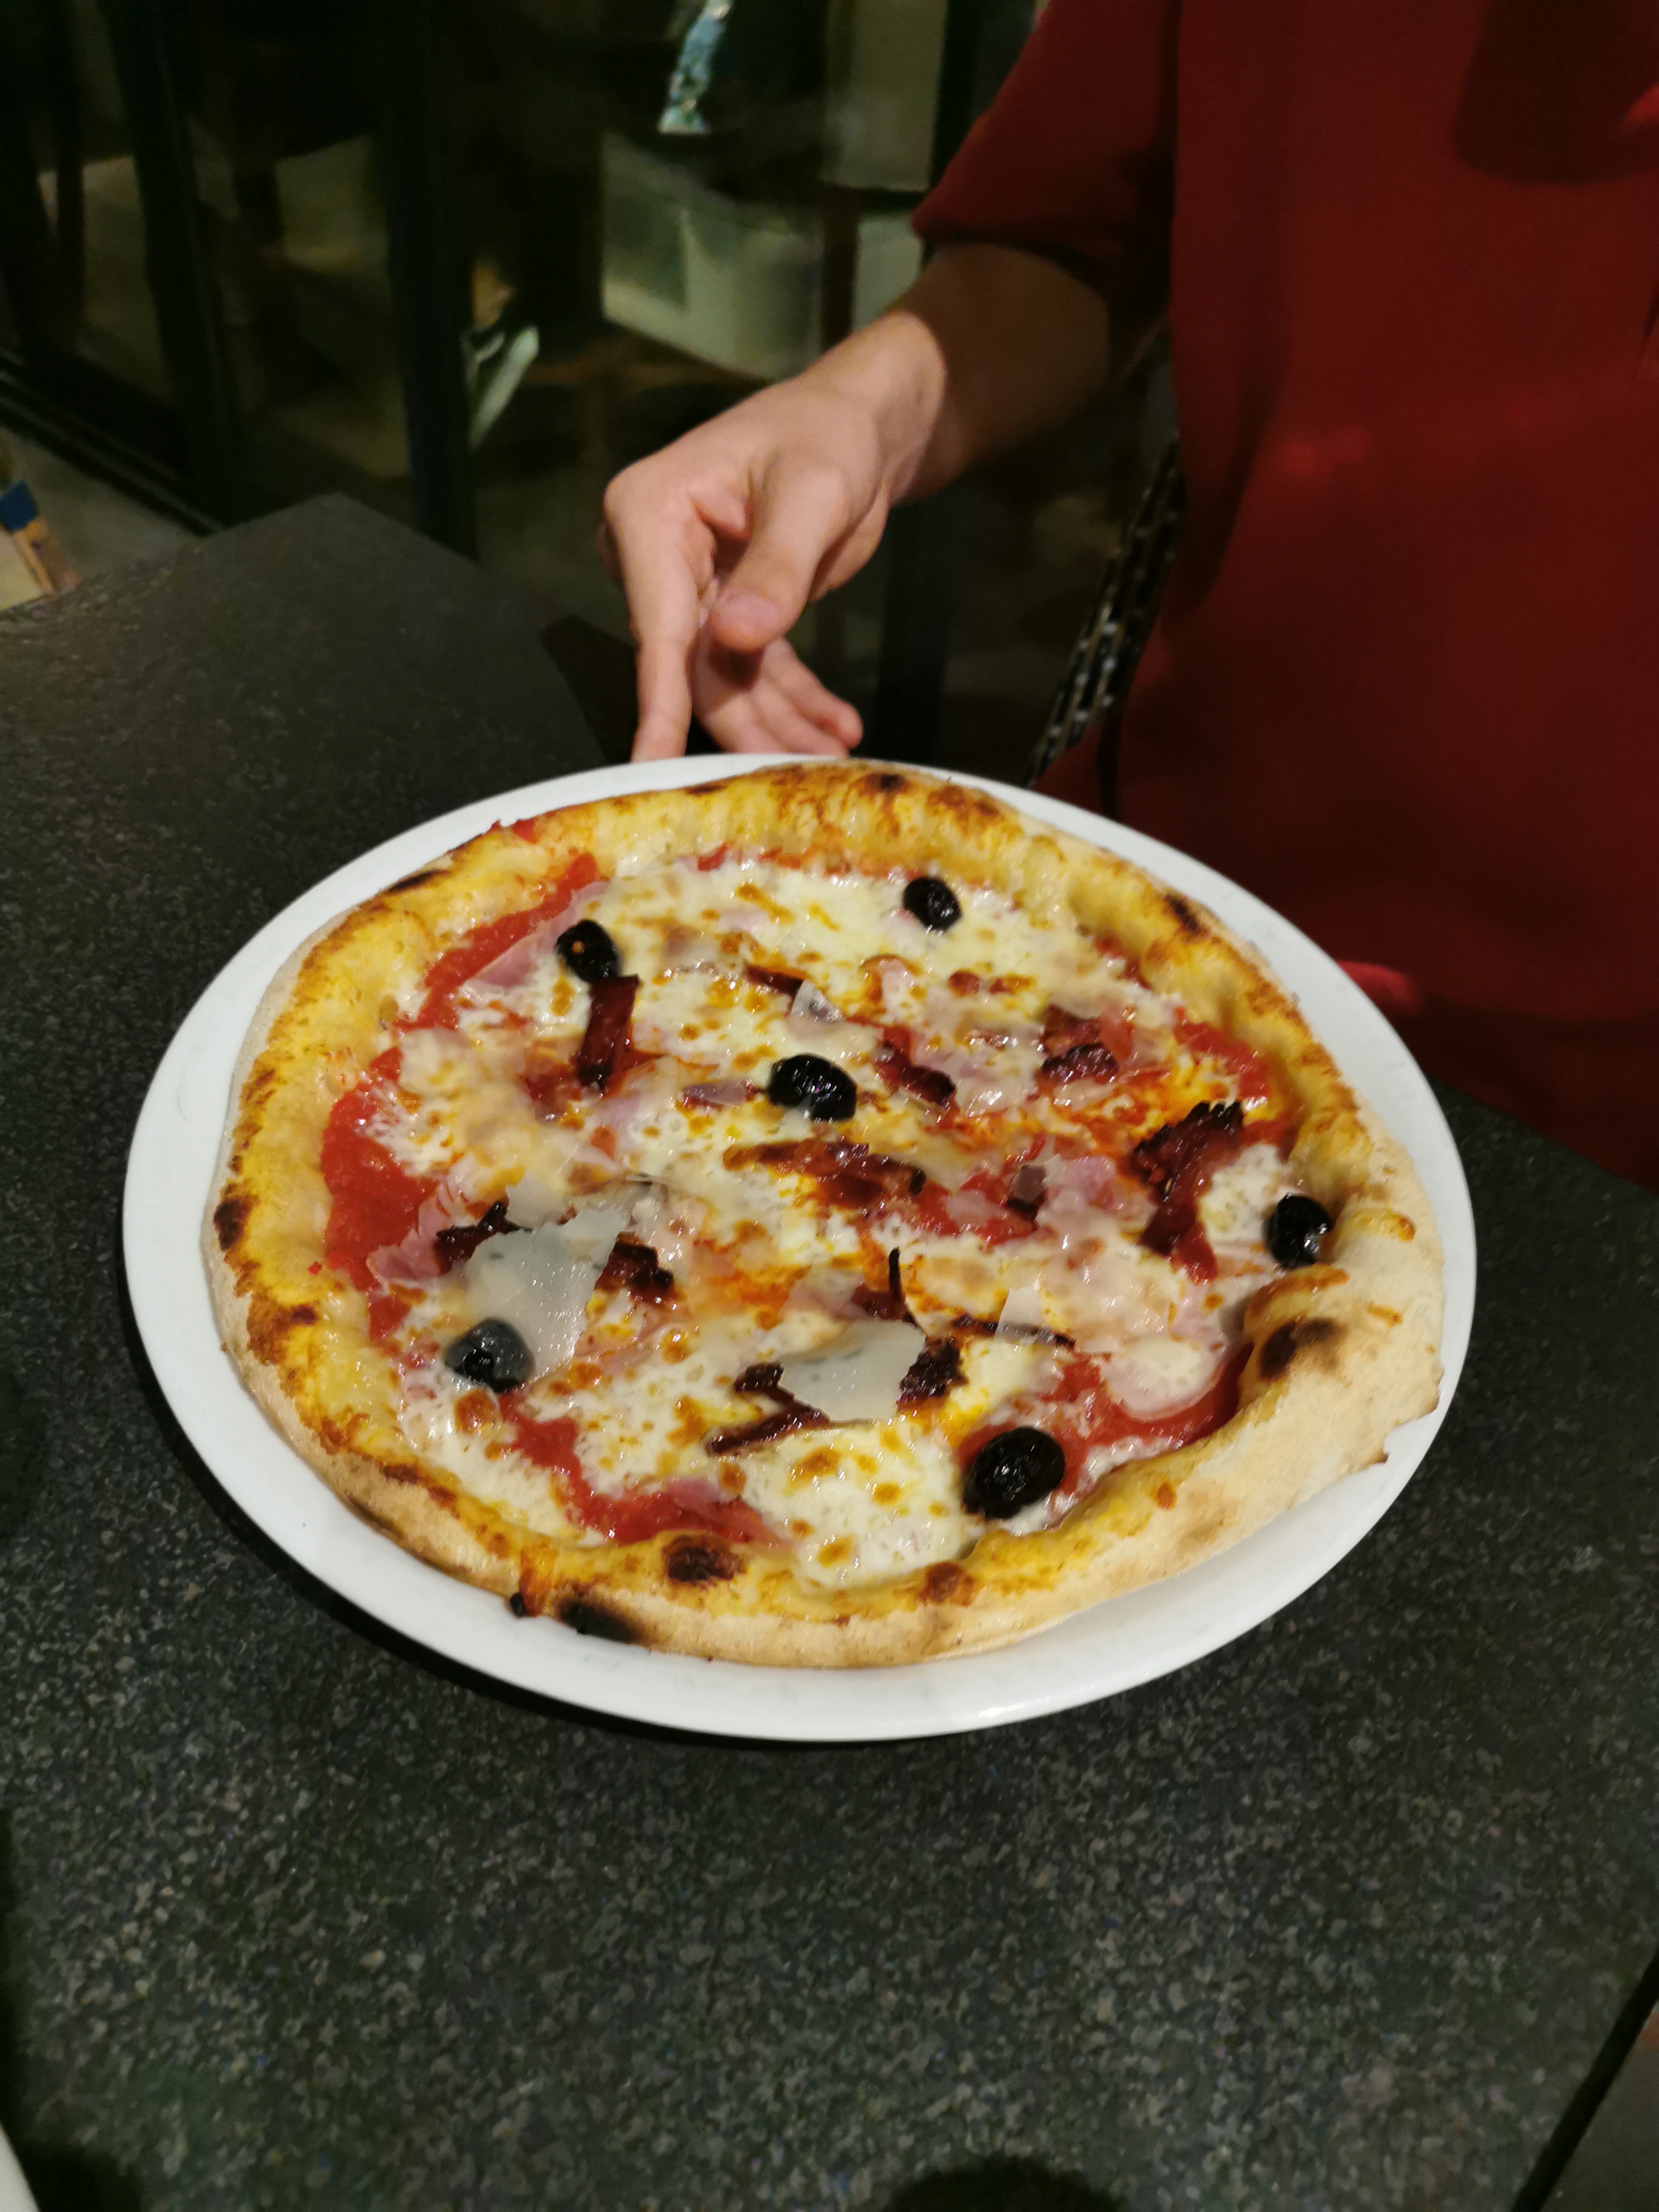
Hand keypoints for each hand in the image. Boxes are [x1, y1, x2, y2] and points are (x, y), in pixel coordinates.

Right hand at [600, 379, 890, 760]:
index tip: (653, 765)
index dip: (661, 700)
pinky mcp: (728, 608)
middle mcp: (654, 555)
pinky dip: (794, 700)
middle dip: (744, 723)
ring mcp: (688, 586)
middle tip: (792, 773)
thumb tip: (732, 638)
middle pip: (691, 665)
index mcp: (650, 513)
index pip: (657, 624)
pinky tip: (834, 726)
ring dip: (778, 722)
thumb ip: (775, 569)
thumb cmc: (830, 434)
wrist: (863, 423)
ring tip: (832, 756)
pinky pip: (755, 668)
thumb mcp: (812, 495)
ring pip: (726, 678)